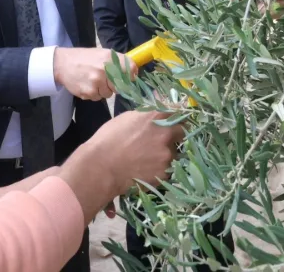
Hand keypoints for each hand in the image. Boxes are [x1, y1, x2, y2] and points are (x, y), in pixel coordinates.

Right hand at [52, 47, 136, 100]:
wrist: (62, 64)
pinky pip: (98, 98)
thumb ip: (116, 61)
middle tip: (105, 80)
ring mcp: (97, 82)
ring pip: (109, 94)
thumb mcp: (101, 53)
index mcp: (109, 57)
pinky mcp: (89, 92)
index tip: (128, 78)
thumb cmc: (84, 58)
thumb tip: (132, 72)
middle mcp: (105, 69)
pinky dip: (93, 94)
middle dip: (114, 85)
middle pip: (121, 86)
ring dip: (103, 90)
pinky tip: (86, 85)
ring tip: (92, 81)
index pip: (131, 68)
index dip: (131, 75)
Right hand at [59, 109, 183, 221]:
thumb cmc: (108, 139)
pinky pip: (167, 169)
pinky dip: (159, 169)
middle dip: (175, 135)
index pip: (178, 111)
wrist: (101, 166)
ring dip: (165, 154)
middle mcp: (166, 133)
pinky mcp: (165, 172)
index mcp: (156, 116)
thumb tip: (154, 111)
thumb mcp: (126, 118)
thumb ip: (145, 114)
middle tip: (162, 141)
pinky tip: (144, 169)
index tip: (175, 119)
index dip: (177, 115)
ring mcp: (167, 154)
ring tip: (147, 159)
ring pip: (174, 152)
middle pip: (182, 131)